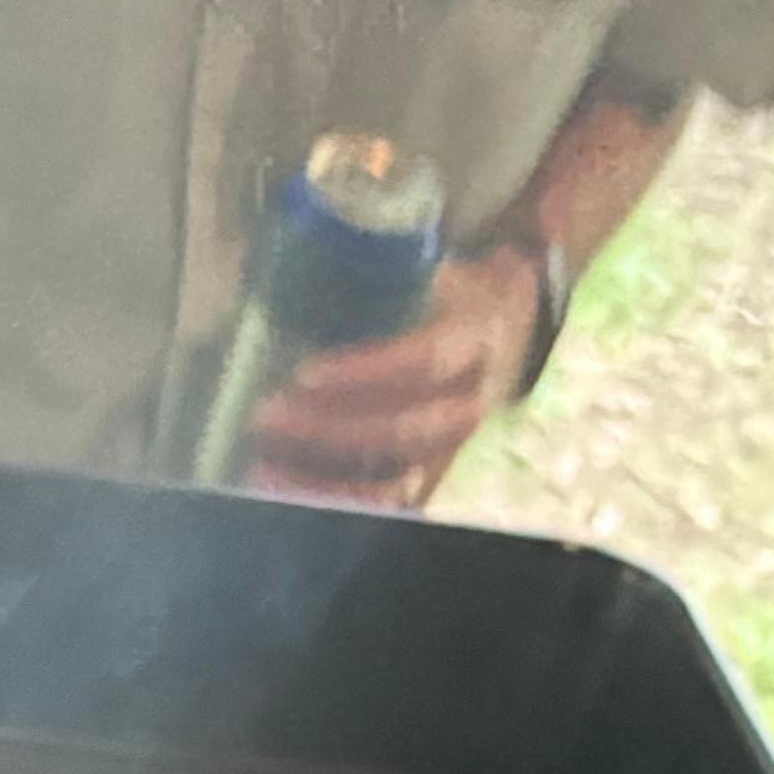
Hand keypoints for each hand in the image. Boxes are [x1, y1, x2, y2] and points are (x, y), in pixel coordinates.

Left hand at [238, 247, 539, 508]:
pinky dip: (334, 502)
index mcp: (474, 342)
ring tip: (263, 468)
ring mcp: (451, 451)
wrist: (510, 330)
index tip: (304, 374)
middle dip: (325, 430)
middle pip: (397, 431)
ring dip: (322, 481)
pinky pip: (384, 506)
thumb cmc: (454, 294)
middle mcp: (467, 405)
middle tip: (266, 417)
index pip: (420, 363)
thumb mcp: (436, 271)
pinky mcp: (431, 479)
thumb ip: (389, 273)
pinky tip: (287, 491)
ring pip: (390, 482)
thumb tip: (305, 268)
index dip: (362, 374)